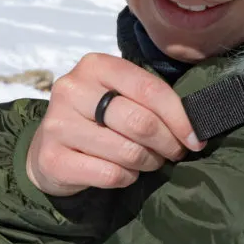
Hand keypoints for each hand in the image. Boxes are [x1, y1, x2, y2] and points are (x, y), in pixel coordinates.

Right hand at [25, 53, 204, 196]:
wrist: (48, 149)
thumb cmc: (97, 119)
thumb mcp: (121, 97)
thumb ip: (151, 101)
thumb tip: (195, 128)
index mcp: (95, 66)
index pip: (150, 89)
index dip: (180, 117)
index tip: (196, 138)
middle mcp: (72, 90)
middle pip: (140, 122)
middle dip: (168, 143)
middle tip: (174, 152)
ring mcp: (58, 125)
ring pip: (128, 152)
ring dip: (148, 162)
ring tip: (149, 161)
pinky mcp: (52, 159)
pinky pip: (110, 174)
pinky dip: (127, 178)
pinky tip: (125, 172)